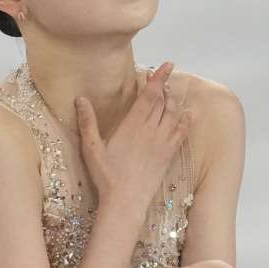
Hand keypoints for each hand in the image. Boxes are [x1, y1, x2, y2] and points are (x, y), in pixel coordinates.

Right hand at [75, 61, 191, 210]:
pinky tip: (188, 115)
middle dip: (164, 86)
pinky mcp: (168, 155)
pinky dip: (186, 122)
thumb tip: (80, 99)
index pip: (149, 95)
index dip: (158, 78)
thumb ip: (87, 122)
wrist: (125, 202)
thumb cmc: (106, 177)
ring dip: (174, 101)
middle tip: (164, 75)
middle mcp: (150, 131)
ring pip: (173, 114)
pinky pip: (181, 133)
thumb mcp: (91, 148)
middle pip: (162, 102)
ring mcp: (162, 143)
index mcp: (132, 125)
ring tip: (171, 91)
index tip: (165, 65)